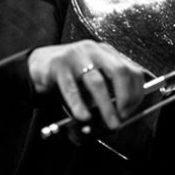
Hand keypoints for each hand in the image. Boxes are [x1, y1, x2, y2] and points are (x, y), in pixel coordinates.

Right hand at [28, 39, 147, 129]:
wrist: (38, 64)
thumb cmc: (69, 75)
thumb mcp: (90, 81)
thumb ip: (105, 96)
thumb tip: (116, 121)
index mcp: (106, 53)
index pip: (132, 70)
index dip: (136, 93)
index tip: (132, 110)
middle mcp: (94, 51)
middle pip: (119, 72)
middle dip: (126, 97)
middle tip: (123, 116)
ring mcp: (76, 56)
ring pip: (97, 82)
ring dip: (106, 106)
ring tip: (109, 122)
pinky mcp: (58, 65)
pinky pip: (71, 88)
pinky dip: (79, 105)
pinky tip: (83, 115)